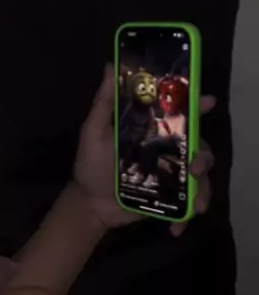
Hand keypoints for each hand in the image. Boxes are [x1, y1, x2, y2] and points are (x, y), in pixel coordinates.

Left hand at [73, 63, 215, 235]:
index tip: (207, 101)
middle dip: (204, 156)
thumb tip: (109, 66)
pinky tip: (177, 228)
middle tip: (195, 166)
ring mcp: (170, 176)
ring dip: (203, 190)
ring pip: (199, 178)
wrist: (87, 203)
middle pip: (198, 147)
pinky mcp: (169, 199)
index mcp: (153, 130)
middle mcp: (167, 150)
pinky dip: (184, 218)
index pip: (180, 114)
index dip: (197, 105)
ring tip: (197, 204)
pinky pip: (185, 206)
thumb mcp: (93, 132)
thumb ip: (103, 103)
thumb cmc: (91, 164)